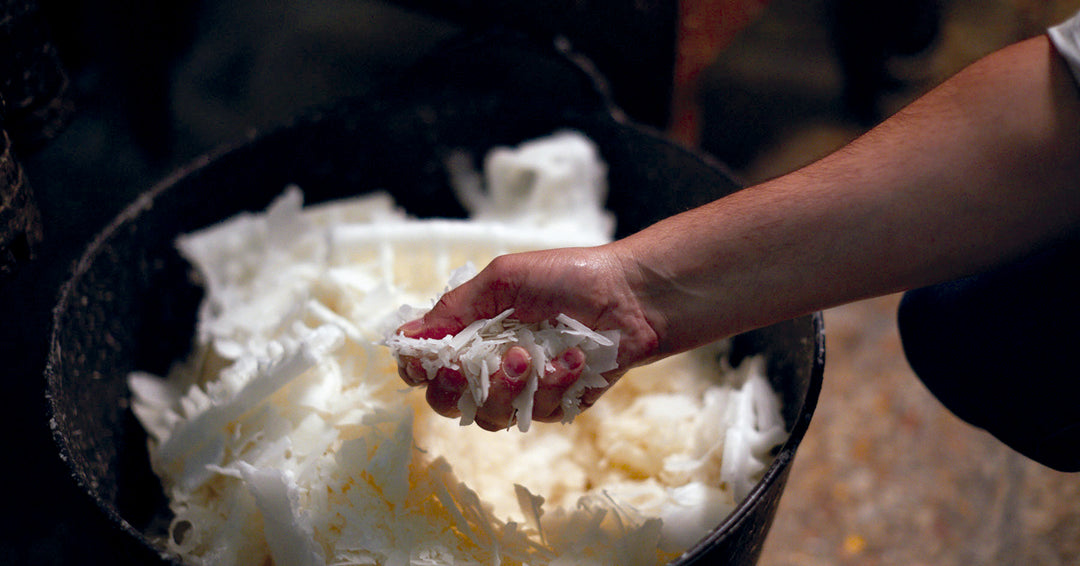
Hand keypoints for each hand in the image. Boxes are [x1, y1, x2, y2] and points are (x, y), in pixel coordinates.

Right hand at [394, 244, 660, 429]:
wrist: (631, 295)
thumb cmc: (568, 277)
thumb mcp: (504, 280)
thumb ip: (456, 308)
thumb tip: (406, 337)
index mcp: (473, 333)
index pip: (428, 365)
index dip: (419, 370)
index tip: (427, 362)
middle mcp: (491, 365)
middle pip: (448, 402)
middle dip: (453, 388)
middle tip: (465, 369)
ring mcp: (523, 389)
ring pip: (489, 416)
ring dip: (508, 387)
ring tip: (533, 356)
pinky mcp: (556, 405)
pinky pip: (537, 413)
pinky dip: (555, 385)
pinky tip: (573, 359)